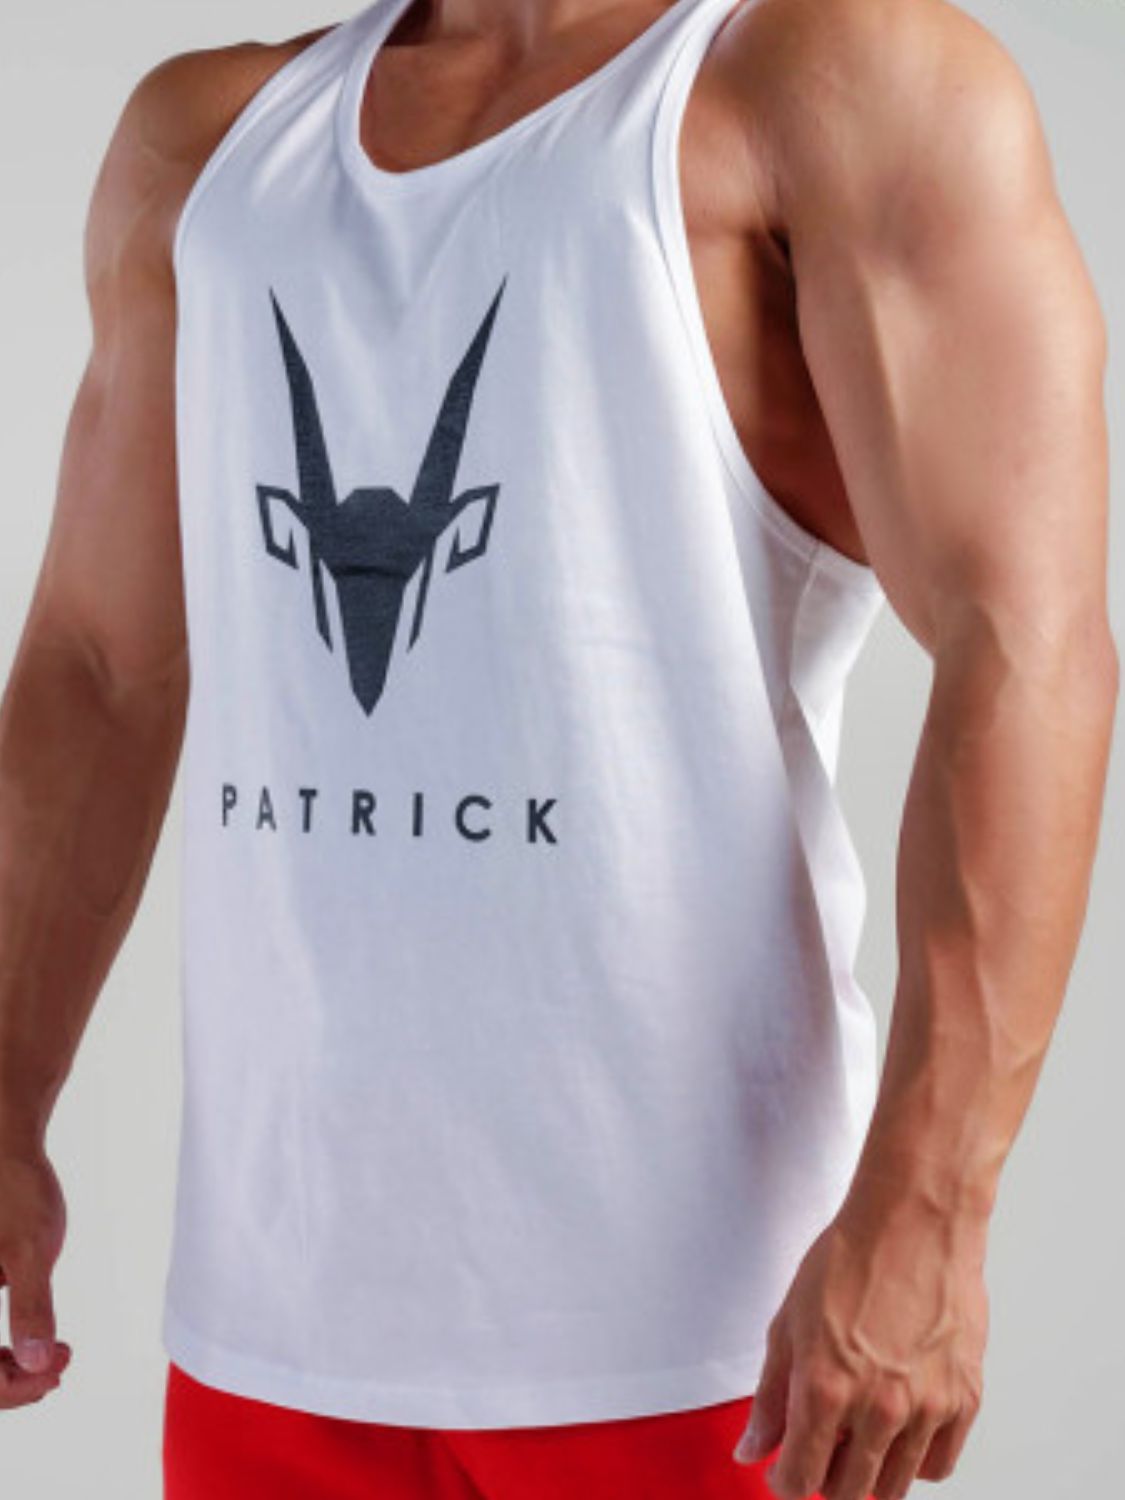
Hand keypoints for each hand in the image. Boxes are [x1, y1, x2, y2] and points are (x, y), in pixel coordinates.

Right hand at [0, 1146, 70, 1408]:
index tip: (56, 1371)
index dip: (14, 1388)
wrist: (6, 1150)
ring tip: (54, 1361)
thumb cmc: (16, 1189)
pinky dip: (1, 1357)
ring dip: (7, 1374)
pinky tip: (36, 1350)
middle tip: (60, 1367)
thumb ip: (31, 1306)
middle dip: (13, 1384)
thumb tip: (37, 1362)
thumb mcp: (30, 1249)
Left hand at [733, 1180, 988, 1499]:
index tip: (784, 1471)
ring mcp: (927, 1408)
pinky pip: (938, 1464)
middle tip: (819, 1448)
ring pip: (892, 1486)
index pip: (800, 1481)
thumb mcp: (788, 1323)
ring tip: (856, 1434)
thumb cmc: (851, 1259)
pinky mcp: (964, 1399)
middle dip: (824, 1478)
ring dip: (868, 1472)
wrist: (914, 1221)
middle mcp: (879, 1409)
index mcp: (825, 1390)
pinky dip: (914, 1460)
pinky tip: (898, 1430)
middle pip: (846, 1491)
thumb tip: (753, 1449)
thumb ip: (770, 1397)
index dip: (785, 1481)